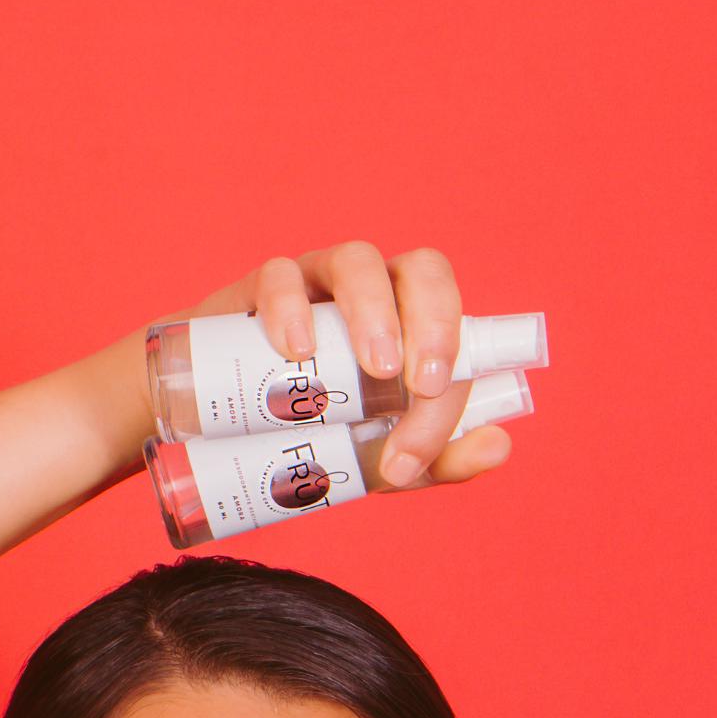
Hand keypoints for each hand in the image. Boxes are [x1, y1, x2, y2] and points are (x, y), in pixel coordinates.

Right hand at [182, 242, 512, 488]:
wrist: (217, 431)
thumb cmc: (311, 432)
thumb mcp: (379, 457)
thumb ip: (437, 457)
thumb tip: (499, 445)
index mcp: (412, 323)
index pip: (450, 320)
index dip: (450, 362)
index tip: (427, 415)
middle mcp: (374, 292)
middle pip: (421, 268)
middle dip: (431, 319)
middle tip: (416, 382)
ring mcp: (317, 283)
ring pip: (357, 260)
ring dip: (373, 309)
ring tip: (372, 368)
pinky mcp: (257, 291)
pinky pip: (278, 276)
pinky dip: (291, 306)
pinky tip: (296, 349)